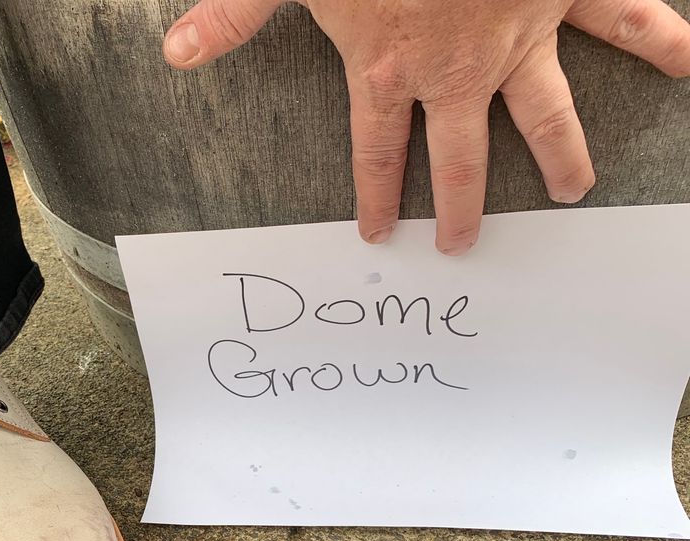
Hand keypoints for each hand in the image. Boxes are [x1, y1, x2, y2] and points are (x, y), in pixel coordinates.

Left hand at [162, 0, 689, 253]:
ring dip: (560, 152)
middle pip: (459, 158)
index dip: (372, 196)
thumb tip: (173, 52)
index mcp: (389, 68)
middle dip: (457, 206)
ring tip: (573, 192)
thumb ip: (233, 14)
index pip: (374, 152)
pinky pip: (624, 18)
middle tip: (461, 244)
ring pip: (544, 112)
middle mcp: (459, 70)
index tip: (376, 235)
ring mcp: (520, 36)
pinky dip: (663, 39)